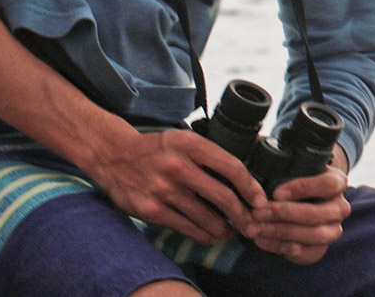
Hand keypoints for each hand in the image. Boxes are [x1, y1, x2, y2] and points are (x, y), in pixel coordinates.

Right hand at [83, 127, 271, 244]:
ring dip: (225, 229)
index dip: (251, 187)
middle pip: (223, 196)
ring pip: (206, 217)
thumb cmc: (156, 149)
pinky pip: (186, 228)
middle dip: (243, 215)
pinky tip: (212, 236)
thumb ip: (210, 153)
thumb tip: (245, 173)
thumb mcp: (184, 139)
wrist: (114, 156)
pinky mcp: (152, 210)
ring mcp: (164, 190)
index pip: (231, 167)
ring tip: (233, 232)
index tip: (260, 200)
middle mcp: (179, 166)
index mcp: (191, 145)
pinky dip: (203, 235)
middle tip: (252, 225)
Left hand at [253, 166, 349, 264]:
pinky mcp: (320, 249)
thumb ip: (286, 172)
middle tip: (258, 212)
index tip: (276, 193)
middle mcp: (340, 207)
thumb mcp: (296, 171)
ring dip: (281, 232)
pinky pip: (303, 252)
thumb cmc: (295, 183)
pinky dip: (279, 246)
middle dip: (285, 214)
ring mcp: (333, 230)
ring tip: (256, 228)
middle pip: (318, 213)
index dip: (302, 188)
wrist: (302, 203)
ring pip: (314, 234)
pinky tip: (261, 239)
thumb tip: (265, 177)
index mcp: (338, 182)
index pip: (327, 185)